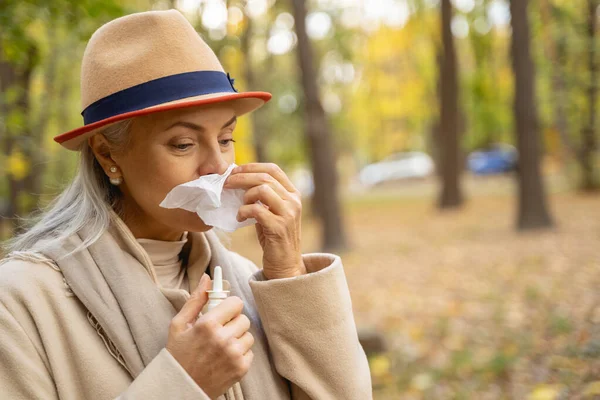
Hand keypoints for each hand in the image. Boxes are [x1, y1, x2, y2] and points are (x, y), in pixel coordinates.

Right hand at [166, 274, 253, 398]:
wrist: (179, 388)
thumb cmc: (178, 355)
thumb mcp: (179, 325)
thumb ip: (195, 300)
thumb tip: (206, 278)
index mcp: (208, 325)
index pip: (236, 303)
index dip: (230, 307)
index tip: (223, 313)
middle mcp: (223, 339)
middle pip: (244, 319)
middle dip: (233, 323)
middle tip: (219, 331)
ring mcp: (234, 355)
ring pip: (248, 335)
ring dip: (237, 338)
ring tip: (221, 346)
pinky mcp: (241, 369)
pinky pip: (250, 352)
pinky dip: (240, 354)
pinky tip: (225, 358)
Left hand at [225, 163, 306, 279]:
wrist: (286, 265)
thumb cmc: (274, 237)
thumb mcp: (272, 212)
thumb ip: (264, 197)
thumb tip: (240, 180)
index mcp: (293, 194)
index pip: (273, 169)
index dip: (252, 167)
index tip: (235, 171)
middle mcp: (294, 201)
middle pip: (265, 177)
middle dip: (241, 178)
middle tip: (226, 183)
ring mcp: (288, 214)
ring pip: (262, 190)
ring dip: (245, 195)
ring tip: (239, 205)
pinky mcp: (279, 227)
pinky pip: (256, 210)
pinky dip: (243, 211)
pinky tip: (240, 218)